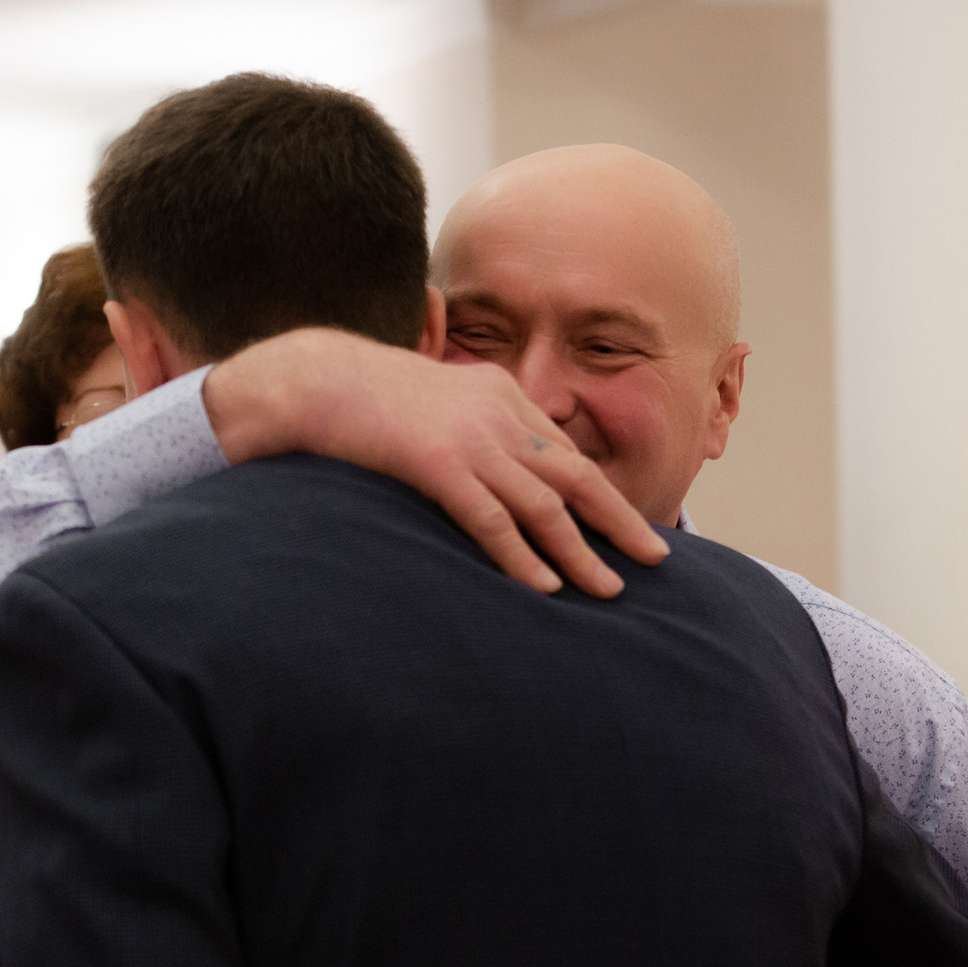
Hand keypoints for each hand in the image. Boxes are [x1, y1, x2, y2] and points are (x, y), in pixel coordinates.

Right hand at [203, 328, 667, 597]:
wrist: (311, 378)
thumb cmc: (361, 396)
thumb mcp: (430, 402)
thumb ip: (465, 429)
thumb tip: (483, 474)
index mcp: (499, 394)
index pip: (562, 451)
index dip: (598, 492)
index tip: (626, 525)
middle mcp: (497, 414)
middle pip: (574, 474)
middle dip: (618, 518)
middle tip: (655, 556)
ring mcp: (469, 439)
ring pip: (542, 504)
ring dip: (580, 551)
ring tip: (609, 588)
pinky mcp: (436, 464)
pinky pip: (491, 519)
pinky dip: (522, 556)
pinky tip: (544, 587)